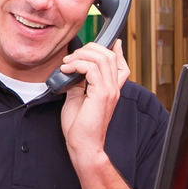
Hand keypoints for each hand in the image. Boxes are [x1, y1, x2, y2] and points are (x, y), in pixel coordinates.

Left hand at [58, 40, 127, 163]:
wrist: (83, 146)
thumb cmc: (80, 128)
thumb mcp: (77, 99)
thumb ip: (78, 83)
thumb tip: (72, 71)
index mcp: (110, 90)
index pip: (121, 65)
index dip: (115, 50)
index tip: (106, 42)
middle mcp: (113, 88)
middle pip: (109, 55)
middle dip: (89, 49)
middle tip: (71, 57)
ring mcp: (110, 91)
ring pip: (101, 58)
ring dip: (80, 56)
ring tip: (67, 63)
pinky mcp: (102, 94)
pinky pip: (92, 68)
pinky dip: (77, 64)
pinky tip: (67, 70)